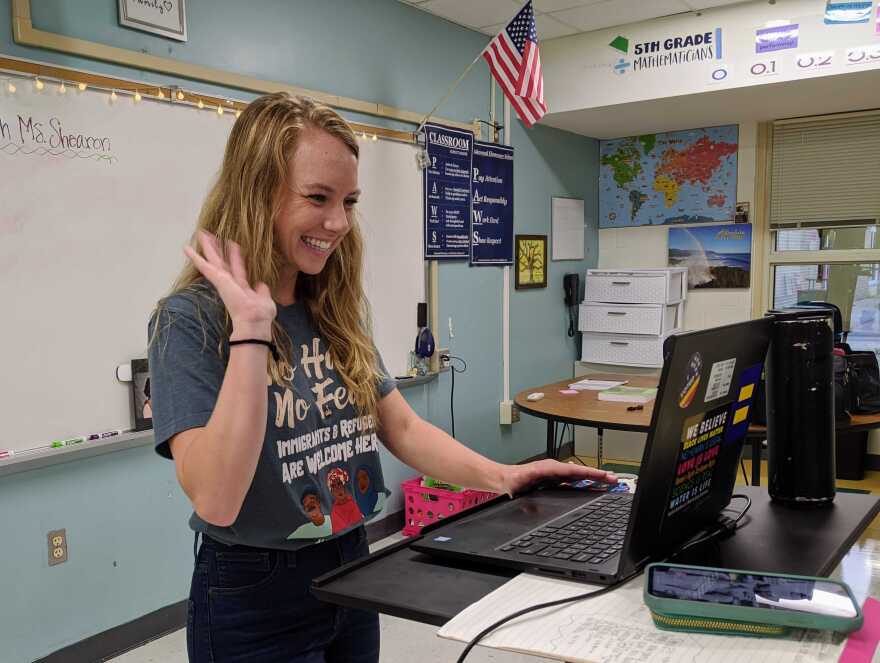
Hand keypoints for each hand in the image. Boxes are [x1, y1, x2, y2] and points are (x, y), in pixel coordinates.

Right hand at [184, 230, 275, 339]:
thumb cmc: (260, 314)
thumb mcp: (264, 299)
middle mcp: (231, 283)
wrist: (254, 320)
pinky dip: (196, 258)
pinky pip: (205, 267)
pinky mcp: (218, 280)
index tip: (232, 245)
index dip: (235, 257)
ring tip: (201, 233)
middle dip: (216, 248)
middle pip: (222, 262)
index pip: (237, 269)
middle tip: (210, 235)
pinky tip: (186, 248)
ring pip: (213, 260)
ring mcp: (223, 281)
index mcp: (242, 287)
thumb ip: (261, 291)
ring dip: (208, 247)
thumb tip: (260, 284)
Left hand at [498, 459, 617, 497]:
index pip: (574, 471)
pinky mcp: (555, 479)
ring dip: (594, 478)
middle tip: (615, 479)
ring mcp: (556, 473)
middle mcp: (555, 468)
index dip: (590, 474)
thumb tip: (538, 501)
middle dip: (598, 475)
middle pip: (580, 472)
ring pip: (579, 475)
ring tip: (609, 481)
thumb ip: (528, 488)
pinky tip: (593, 485)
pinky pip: (573, 479)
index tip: (603, 476)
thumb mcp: (519, 484)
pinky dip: (585, 481)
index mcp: (549, 468)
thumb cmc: (512, 481)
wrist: (504, 479)